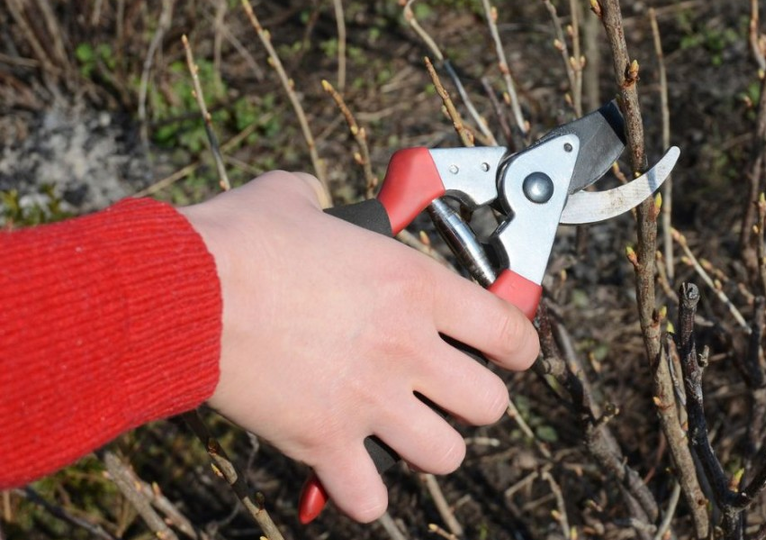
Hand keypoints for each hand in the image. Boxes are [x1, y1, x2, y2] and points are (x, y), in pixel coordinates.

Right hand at [178, 171, 538, 521]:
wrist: (180, 292)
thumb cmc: (236, 242)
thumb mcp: (295, 198)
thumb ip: (325, 203)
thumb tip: (313, 201)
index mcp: (415, 286)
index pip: (511, 331)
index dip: (521, 345)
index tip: (512, 350)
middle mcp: (406, 348)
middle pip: (490, 403)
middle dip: (475, 399)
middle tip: (449, 388)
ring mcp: (369, 400)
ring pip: (446, 455)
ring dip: (430, 445)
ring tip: (406, 429)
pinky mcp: (324, 441)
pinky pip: (370, 498)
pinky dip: (363, 492)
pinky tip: (351, 471)